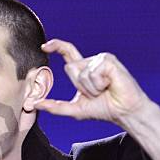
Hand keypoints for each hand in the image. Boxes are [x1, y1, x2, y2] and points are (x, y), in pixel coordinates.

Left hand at [34, 39, 151, 124]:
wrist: (124, 112)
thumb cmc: (104, 109)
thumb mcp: (76, 109)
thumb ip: (55, 106)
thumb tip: (35, 104)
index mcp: (84, 69)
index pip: (68, 53)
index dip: (56, 46)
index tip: (45, 46)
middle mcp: (92, 61)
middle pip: (71, 68)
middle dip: (80, 86)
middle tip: (97, 93)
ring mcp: (101, 59)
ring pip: (81, 72)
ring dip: (91, 88)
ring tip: (105, 90)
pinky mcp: (109, 61)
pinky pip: (93, 72)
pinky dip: (99, 84)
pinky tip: (110, 85)